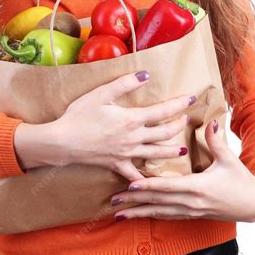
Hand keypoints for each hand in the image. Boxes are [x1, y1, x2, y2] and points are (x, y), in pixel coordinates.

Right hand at [53, 71, 195, 181]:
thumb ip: (125, 83)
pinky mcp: (117, 165)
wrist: (63, 141)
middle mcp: (134, 138)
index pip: (163, 111)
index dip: (179, 104)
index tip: (191, 98)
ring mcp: (127, 154)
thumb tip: (146, 75)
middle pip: (165, 133)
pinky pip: (136, 174)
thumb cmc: (80, 115)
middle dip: (178, 125)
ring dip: (172, 151)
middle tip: (186, 119)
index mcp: (132, 119)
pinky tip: (154, 180)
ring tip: (181, 149)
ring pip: (157, 154)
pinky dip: (147, 178)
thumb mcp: (101, 94)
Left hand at [110, 119, 254, 222]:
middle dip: (134, 202)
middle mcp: (191, 202)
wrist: (254, 204)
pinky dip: (152, 215)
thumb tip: (209, 121)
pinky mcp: (192, 215)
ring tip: (120, 213)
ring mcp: (191, 211)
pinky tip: (140, 215)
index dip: (148, 187)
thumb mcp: (229, 158)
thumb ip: (215, 140)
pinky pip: (168, 216)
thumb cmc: (241, 180)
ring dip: (139, 212)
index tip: (130, 185)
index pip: (167, 187)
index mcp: (198, 187)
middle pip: (158, 202)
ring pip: (160, 213)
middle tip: (114, 201)